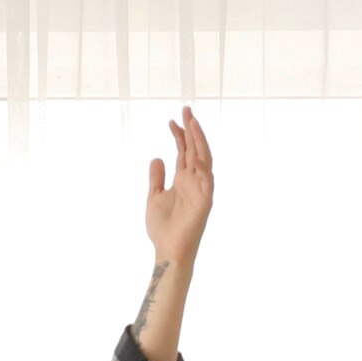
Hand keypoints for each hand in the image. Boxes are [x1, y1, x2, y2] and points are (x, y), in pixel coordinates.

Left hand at [145, 106, 212, 266]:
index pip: (184, 151)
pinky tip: (196, 155)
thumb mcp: (154, 197)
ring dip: (199, 142)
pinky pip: (207, 182)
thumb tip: (157, 157)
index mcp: (183, 179)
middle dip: (191, 130)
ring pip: (204, 160)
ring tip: (193, 123)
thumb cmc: (163, 227)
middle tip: (186, 109)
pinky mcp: (205, 202)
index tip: (171, 120)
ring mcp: (200, 190)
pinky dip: (203, 168)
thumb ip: (156, 178)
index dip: (179, 135)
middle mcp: (194, 181)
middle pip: (195, 150)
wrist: (168, 250)